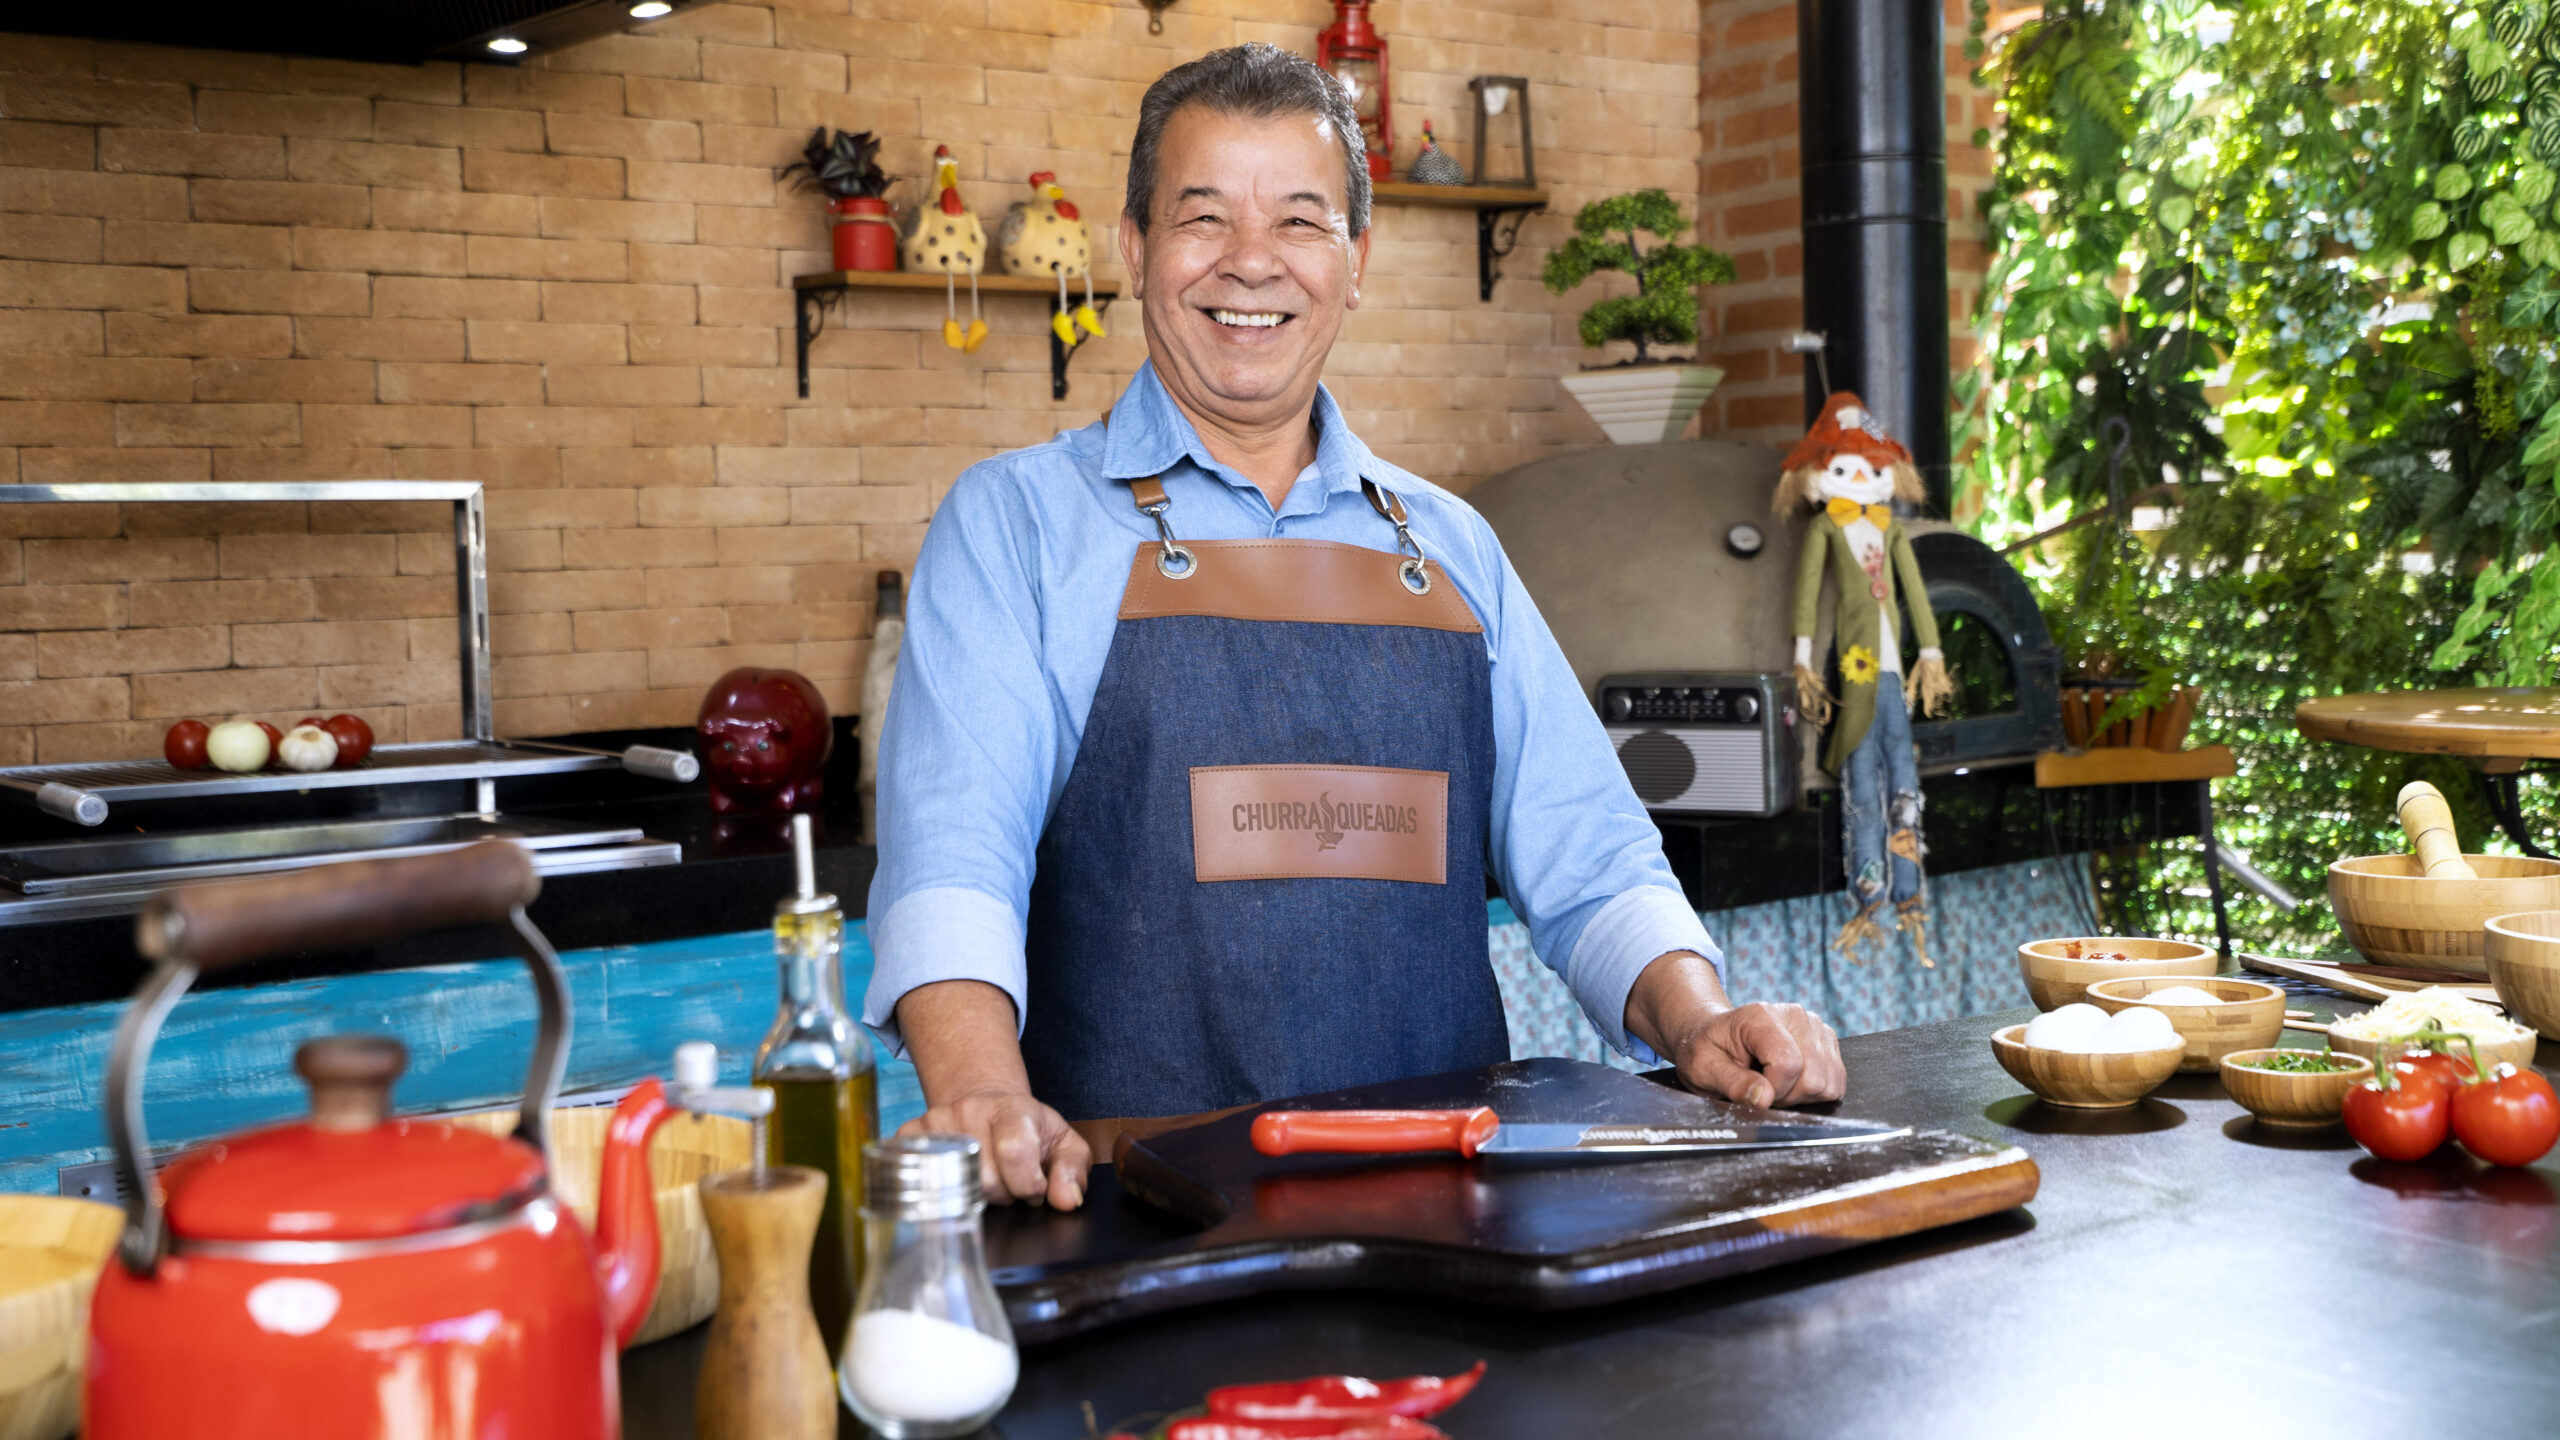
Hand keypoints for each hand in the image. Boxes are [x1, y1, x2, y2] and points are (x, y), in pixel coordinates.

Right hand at [892, 978, 1090, 1208]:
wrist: (988, 1105)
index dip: (1028, 1185)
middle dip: (1003, 1194)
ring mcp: (936, 1120)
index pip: (1015, 1152)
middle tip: (1008, 1182)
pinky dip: (940, 1189)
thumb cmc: (1028, 1131)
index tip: (1034, 1188)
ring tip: (986, 1179)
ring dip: (973, 1194)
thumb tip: (1067, 1200)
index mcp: (1013, 1108)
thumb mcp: (1063, 1144)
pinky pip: (918, 1176)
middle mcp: (970, 1109)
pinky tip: (955, 1176)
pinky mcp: (909, 1134)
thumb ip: (1072, 1171)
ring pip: (953, 1185)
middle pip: (984, 1179)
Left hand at [1664, 1002, 1845, 1108]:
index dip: (1773, 1091)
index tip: (1753, 1092)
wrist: (1715, 1037)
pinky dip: (1816, 1091)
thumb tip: (1763, 1098)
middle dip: (1788, 1096)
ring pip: (1830, 1081)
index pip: (1788, 1064)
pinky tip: (1791, 1082)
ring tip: (1775, 1084)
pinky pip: (1837, 1080)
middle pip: (1814, 1076)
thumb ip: (1733, 1083)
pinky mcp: (1827, 1040)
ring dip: (1803, 1095)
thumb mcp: (1704, 1069)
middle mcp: (1795, 1015)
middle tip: (1762, 1089)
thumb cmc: (1708, 1051)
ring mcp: (1815, 1026)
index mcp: (1761, 1017)